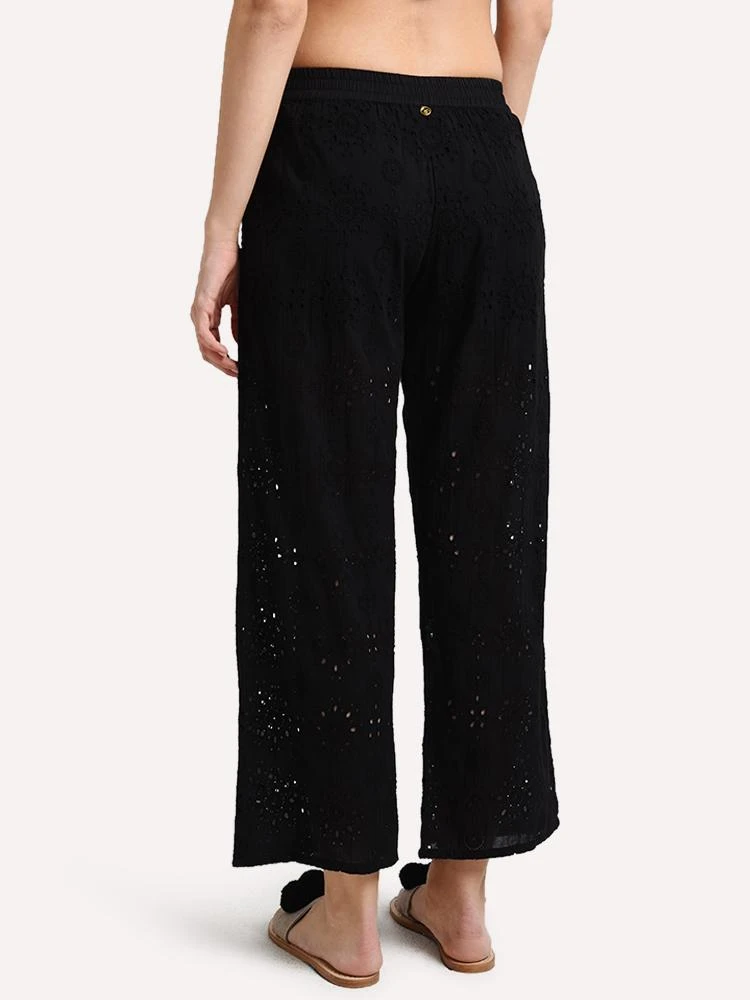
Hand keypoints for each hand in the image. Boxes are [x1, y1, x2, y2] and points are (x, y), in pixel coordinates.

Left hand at [190, 241, 239, 376]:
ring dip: (218, 359)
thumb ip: (236, 322)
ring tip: (232, 367)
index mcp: (208, 315)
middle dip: (221, 365)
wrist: (224, 247)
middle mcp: (200, 315)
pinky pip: (204, 331)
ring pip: (203, 345)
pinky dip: (213, 344)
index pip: (212, 345)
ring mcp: (199, 310)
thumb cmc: (231, 269)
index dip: (224, 361)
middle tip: (236, 373)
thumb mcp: (237, 301)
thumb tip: (238, 341)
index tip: (238, 370)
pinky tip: (224, 352)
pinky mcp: (201, 304)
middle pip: (206, 350)